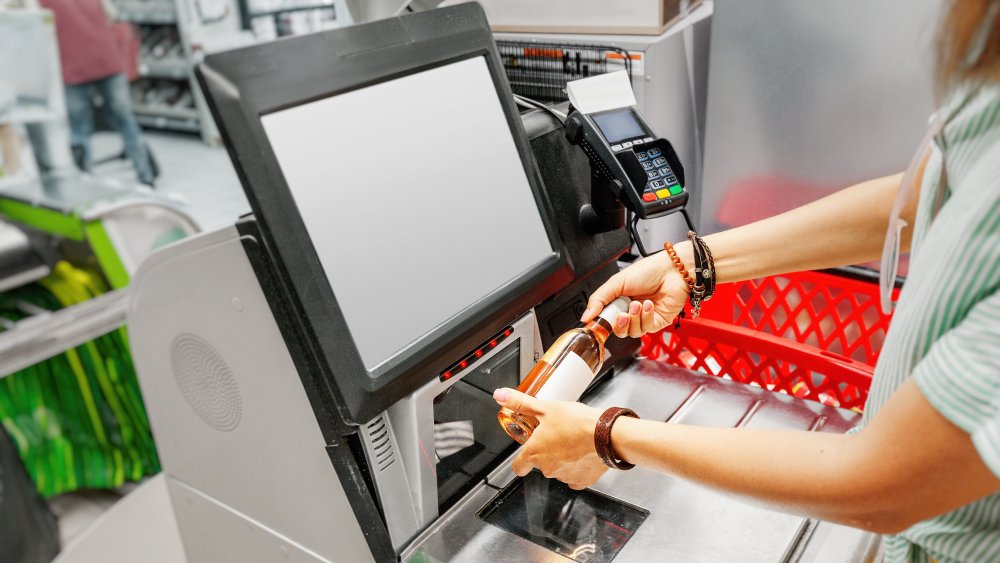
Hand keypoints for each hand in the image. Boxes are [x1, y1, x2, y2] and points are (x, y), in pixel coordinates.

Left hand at [494, 387, 608, 489]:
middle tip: (556, 434)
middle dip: (547, 451)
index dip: (521, 461)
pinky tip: (582, 453)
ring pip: (558, 469)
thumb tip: (500, 395)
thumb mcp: (545, 407)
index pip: (518, 467)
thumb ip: (520, 403)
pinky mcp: (582, 481)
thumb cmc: (576, 422)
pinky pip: (575, 476)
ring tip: (572, 440)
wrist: (606, 434)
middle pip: (540, 464)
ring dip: (562, 458)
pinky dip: (577, 466)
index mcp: (534, 453)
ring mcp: (564, 476)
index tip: (526, 454)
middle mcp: (547, 469)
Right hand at [580, 248, 689, 337]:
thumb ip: (599, 299)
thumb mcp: (616, 282)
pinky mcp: (658, 322)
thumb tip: (585, 316)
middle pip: (619, 330)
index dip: (603, 324)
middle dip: (619, 324)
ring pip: (632, 332)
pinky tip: (649, 305)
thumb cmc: (648, 271)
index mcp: (619, 301)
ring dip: (634, 318)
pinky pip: (647, 328)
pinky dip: (646, 317)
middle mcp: (631, 311)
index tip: (598, 323)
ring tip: (638, 304)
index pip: (606, 320)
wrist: (672, 270)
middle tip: (621, 313)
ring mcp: (644, 318)